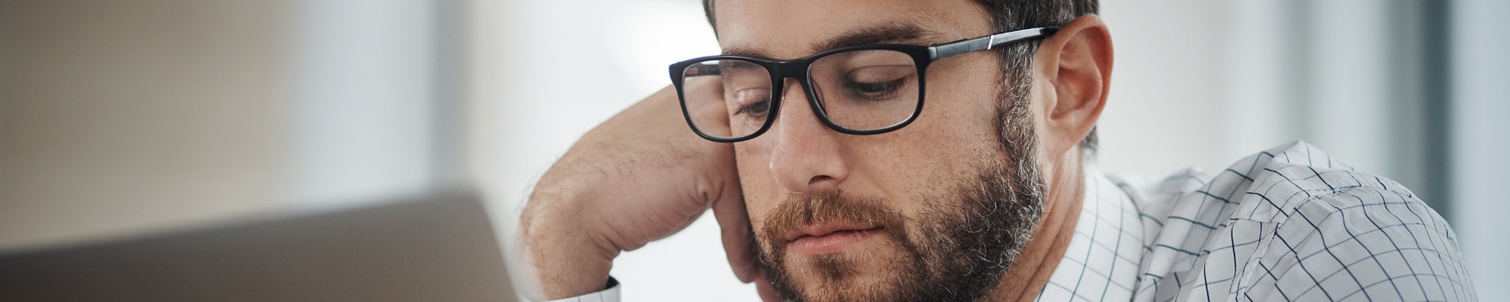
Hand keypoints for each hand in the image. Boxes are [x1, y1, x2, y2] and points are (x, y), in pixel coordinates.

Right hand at [519, 86, 775, 299]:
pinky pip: (742, 208)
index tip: (770, 214)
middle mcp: (708, 94)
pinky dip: (741, 242)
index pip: (757, 128)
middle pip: (765, 154)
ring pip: (758, 182)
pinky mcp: (711, 157)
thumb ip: (710, 139)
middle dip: (771, 204)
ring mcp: (711, 123)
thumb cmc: (617, 183)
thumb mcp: (673, 147)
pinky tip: (740, 267)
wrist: (574, 208)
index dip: (765, 176)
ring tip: (760, 261)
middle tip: (775, 242)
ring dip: (761, 229)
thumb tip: (756, 170)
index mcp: (699, 84)